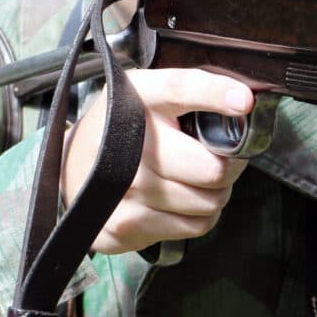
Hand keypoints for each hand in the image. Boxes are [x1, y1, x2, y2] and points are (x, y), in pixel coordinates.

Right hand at [61, 69, 253, 254]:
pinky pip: (193, 227)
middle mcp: (127, 144)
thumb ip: (195, 94)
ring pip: (209, 203)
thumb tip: (245, 104)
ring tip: (195, 179)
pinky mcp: (123, 225)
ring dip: (214, 194)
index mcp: (138, 98)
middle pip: (212, 169)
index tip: (243, 102)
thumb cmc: (124, 128)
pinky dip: (198, 216)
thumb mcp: (152, 95)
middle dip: (228, 166)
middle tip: (219, 159)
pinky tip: (180, 200)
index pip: (180, 89)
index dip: (216, 94)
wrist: (71, 166)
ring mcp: (123, 189)